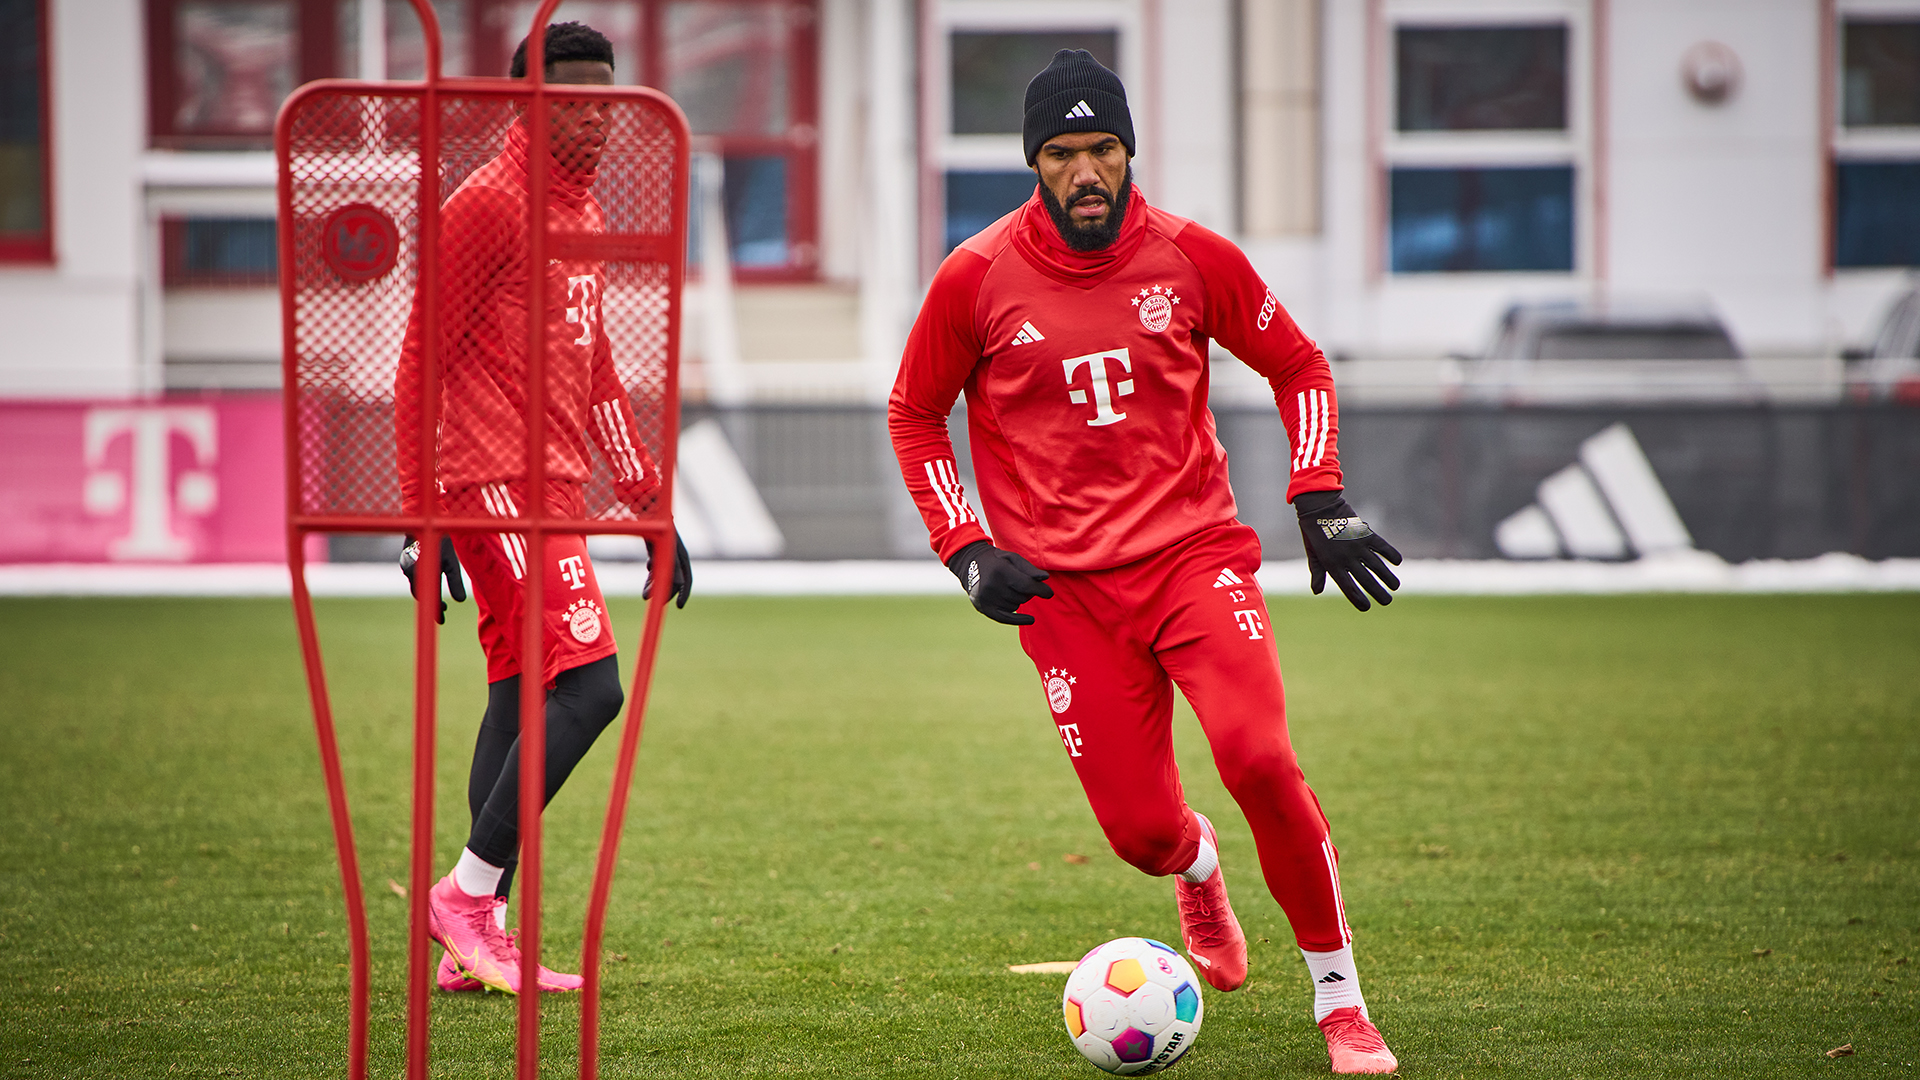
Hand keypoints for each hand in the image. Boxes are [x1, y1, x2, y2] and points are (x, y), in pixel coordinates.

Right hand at [400, 535, 466, 623]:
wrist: (424, 521)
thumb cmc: (440, 541)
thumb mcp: (451, 562)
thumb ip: (455, 582)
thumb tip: (460, 601)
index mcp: (423, 574)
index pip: (430, 598)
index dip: (436, 611)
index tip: (442, 621)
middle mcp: (411, 572)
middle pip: (421, 594)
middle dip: (432, 603)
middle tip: (444, 609)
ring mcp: (406, 567)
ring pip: (416, 586)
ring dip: (427, 593)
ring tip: (441, 600)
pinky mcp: (405, 562)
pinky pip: (414, 578)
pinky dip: (423, 583)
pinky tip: (431, 583)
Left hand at [644, 529, 692, 608]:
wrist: (648, 507)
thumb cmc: (661, 528)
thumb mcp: (667, 549)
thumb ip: (674, 566)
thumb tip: (680, 584)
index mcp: (682, 556)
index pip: (686, 580)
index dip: (683, 593)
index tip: (679, 607)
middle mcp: (676, 554)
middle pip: (673, 578)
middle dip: (664, 591)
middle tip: (654, 602)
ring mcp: (666, 550)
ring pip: (663, 572)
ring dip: (654, 583)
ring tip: (645, 595)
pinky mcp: (657, 546)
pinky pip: (657, 562)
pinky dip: (653, 570)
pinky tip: (648, 568)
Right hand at [946, 540, 1053, 624]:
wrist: (970, 564)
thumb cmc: (997, 560)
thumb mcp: (1013, 558)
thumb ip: (1029, 569)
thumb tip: (1045, 579)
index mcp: (1000, 571)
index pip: (1026, 585)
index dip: (1041, 590)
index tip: (1049, 593)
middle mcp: (992, 586)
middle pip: (1022, 596)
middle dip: (1028, 591)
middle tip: (1023, 583)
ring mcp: (986, 599)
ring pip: (1015, 605)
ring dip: (1019, 599)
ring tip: (1011, 588)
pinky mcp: (984, 608)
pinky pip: (1006, 618)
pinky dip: (1019, 619)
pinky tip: (1031, 619)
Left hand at [1294, 490, 1401, 611]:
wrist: (1319, 506)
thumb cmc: (1314, 532)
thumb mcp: (1313, 553)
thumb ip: (1318, 572)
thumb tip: (1317, 592)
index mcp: (1331, 564)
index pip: (1348, 588)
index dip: (1358, 600)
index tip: (1367, 607)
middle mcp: (1346, 557)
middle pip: (1366, 580)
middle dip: (1378, 593)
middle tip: (1387, 602)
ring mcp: (1357, 545)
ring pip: (1377, 566)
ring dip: (1388, 577)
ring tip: (1395, 586)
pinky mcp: (1365, 533)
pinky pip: (1382, 546)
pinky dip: (1391, 553)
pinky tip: (1397, 562)